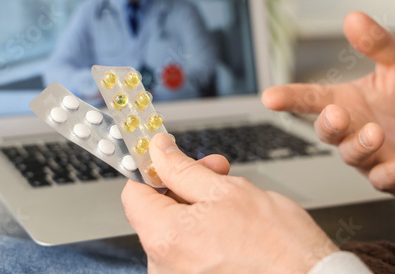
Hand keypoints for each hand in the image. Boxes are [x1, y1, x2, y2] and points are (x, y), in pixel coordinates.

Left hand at [122, 133, 337, 273]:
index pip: (134, 194)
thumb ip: (183, 169)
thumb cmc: (279, 248)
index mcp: (165, 238)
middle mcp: (163, 266)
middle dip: (184, 185)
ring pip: (175, 229)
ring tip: (231, 200)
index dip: (153, 170)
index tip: (170, 159)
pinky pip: (188, 250)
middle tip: (215, 171)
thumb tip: (158, 151)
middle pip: (156, 211)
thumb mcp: (227, 191)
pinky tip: (230, 225)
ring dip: (197, 207)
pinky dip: (203, 231)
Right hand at [263, 12, 394, 193]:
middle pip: (325, 131)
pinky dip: (385, 177)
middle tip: (335, 114)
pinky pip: (382, 180)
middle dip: (327, 124)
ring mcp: (369, 154)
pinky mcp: (390, 173)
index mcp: (345, 102)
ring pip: (351, 155)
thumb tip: (353, 18)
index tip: (269, 97)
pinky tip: (390, 169)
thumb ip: (377, 44)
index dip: (288, 98)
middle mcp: (351, 128)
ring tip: (375, 132)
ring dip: (359, 146)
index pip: (310, 99)